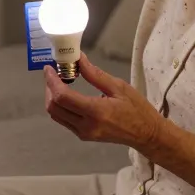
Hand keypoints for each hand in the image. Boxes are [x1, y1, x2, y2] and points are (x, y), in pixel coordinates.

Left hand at [44, 53, 164, 151]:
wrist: (146, 134)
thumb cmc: (137, 108)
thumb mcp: (119, 87)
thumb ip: (95, 74)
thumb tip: (78, 59)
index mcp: (96, 112)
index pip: (62, 97)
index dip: (51, 81)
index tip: (49, 68)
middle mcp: (86, 125)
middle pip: (54, 107)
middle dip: (49, 88)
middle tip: (54, 73)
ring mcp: (83, 133)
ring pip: (56, 115)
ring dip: (52, 98)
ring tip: (59, 82)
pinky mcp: (83, 136)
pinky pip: (63, 120)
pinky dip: (60, 106)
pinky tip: (67, 94)